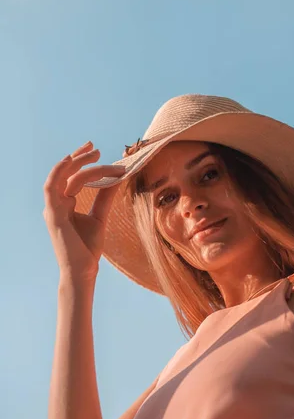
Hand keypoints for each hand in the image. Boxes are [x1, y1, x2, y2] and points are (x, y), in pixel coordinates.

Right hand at [43, 141, 125, 283]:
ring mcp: (52, 209)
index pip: (72, 177)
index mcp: (64, 204)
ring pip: (61, 177)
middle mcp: (56, 204)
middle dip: (79, 157)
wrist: (83, 270)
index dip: (83, 162)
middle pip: (65, 173)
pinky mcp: (53, 215)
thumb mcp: (100, 216)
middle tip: (96, 148)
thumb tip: (118, 177)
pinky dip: (59, 173)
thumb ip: (105, 196)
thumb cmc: (88, 247)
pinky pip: (51, 189)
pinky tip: (72, 163)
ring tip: (94, 154)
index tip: (99, 152)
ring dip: (75, 162)